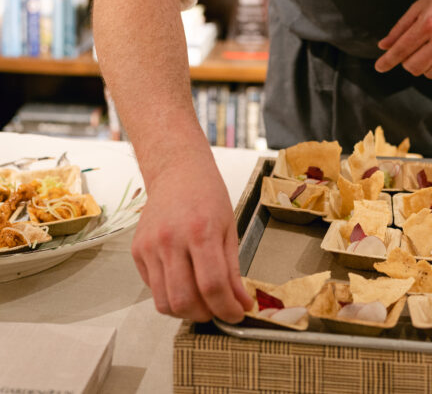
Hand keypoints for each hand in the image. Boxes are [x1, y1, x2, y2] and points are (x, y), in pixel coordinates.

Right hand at [131, 150, 252, 322]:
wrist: (177, 171)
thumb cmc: (207, 195)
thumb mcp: (229, 228)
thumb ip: (233, 270)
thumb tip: (241, 304)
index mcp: (201, 231)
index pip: (212, 286)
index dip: (226, 309)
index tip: (236, 314)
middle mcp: (171, 240)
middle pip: (184, 301)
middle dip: (204, 315)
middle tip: (217, 309)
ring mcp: (149, 247)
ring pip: (164, 302)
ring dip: (185, 311)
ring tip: (200, 300)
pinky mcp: (136, 251)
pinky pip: (152, 288)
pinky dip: (169, 294)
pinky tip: (183, 280)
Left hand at [374, 0, 431, 78]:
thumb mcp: (420, 6)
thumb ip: (400, 28)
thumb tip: (384, 46)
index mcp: (428, 24)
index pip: (401, 49)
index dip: (387, 61)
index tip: (379, 67)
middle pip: (413, 67)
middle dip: (406, 61)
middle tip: (410, 50)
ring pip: (430, 73)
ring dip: (424, 64)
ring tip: (430, 46)